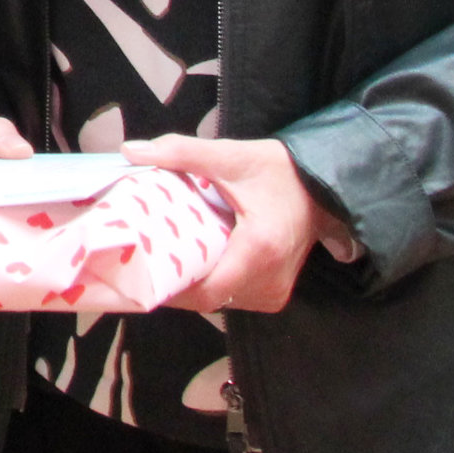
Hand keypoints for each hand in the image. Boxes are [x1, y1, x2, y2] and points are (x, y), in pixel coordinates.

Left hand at [123, 135, 351, 314]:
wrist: (323, 186)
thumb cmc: (278, 171)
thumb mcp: (229, 155)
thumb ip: (181, 152)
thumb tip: (130, 150)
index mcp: (258, 250)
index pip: (205, 292)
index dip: (170, 288)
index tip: (138, 271)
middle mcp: (270, 279)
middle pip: (208, 299)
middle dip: (174, 284)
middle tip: (141, 262)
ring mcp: (275, 291)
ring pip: (220, 302)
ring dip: (192, 286)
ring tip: (162, 262)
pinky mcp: (276, 292)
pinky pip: (234, 297)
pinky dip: (211, 285)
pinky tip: (193, 264)